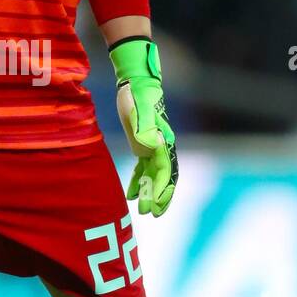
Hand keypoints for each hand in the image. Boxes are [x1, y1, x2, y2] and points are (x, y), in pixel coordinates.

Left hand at [109, 37, 178, 216]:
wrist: (136, 83)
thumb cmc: (137, 96)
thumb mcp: (136, 110)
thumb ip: (144, 128)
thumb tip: (151, 146)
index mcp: (162, 141)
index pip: (165, 171)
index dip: (161, 189)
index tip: (155, 205)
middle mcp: (161, 146)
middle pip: (164, 177)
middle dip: (159, 196)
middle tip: (151, 213)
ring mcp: (154, 146)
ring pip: (155, 175)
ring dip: (150, 192)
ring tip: (143, 210)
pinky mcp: (144, 144)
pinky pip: (144, 168)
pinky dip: (139, 181)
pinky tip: (131, 194)